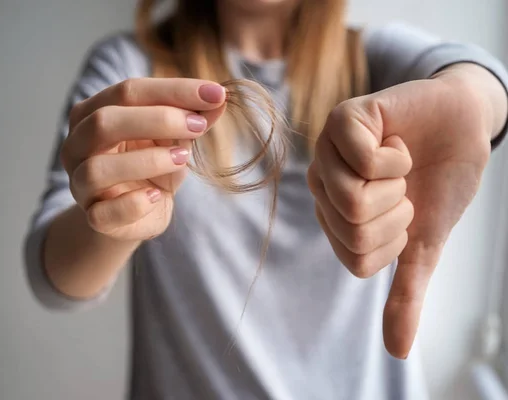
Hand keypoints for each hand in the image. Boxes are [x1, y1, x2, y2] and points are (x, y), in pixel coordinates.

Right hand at [61, 78, 226, 240]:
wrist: (136, 213)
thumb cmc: (152, 166)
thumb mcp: (175, 138)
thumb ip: (192, 118)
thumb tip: (218, 99)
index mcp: (92, 113)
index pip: (127, 91)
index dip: (174, 90)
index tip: (215, 94)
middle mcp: (77, 145)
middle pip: (104, 122)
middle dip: (158, 119)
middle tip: (199, 125)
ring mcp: (80, 184)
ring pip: (98, 168)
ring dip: (147, 161)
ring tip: (182, 158)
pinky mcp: (94, 217)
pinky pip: (104, 213)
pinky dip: (133, 204)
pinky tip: (157, 196)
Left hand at [308, 72, 493, 358]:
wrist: (462, 127)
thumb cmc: (437, 183)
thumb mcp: (422, 245)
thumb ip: (405, 292)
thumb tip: (397, 352)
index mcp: (334, 218)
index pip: (356, 259)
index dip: (396, 242)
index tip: (405, 214)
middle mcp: (322, 187)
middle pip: (354, 232)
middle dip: (399, 213)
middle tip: (403, 187)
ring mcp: (327, 152)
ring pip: (354, 201)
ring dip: (397, 187)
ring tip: (398, 165)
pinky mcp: (343, 120)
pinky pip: (365, 160)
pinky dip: (398, 157)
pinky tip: (396, 142)